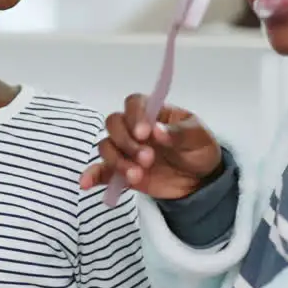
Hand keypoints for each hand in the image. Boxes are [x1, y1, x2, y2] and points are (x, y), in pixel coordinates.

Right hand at [79, 94, 223, 199]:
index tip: (145, 134)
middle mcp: (134, 128)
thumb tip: (157, 131)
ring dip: (117, 161)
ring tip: (137, 175)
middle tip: (148, 159)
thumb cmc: (199, 149)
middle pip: (114, 124)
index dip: (135, 116)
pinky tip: (86, 183)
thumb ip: (179, 133)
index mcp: (153, 112)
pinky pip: (101, 171)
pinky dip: (92, 175)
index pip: (134, 104)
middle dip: (127, 142)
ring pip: (107, 147)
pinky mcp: (122, 171)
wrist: (201, 181)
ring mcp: (126, 150)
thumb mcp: (199, 137)